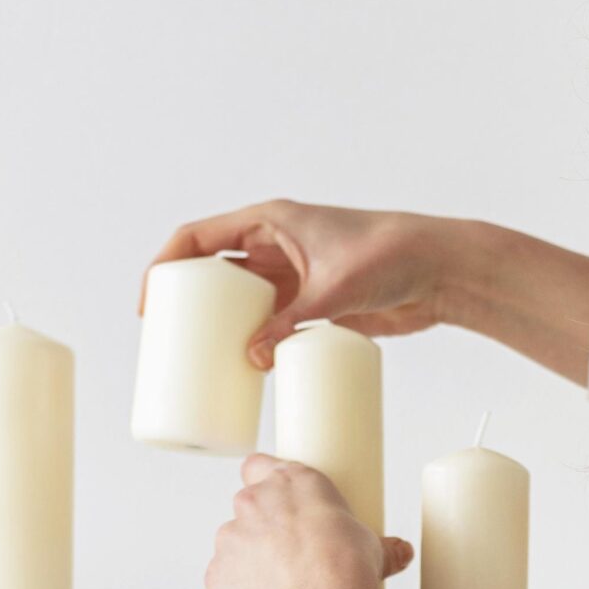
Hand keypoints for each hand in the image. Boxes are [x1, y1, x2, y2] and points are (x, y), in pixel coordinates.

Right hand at [140, 201, 459, 370]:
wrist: (438, 271)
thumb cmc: (390, 257)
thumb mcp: (333, 291)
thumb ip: (291, 323)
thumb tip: (251, 359)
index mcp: (269, 221)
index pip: (199, 237)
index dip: (167, 266)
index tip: (150, 303)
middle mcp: (275, 245)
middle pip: (215, 272)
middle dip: (189, 303)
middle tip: (169, 342)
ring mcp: (294, 276)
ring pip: (242, 301)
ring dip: (221, 325)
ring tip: (199, 361)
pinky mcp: (314, 304)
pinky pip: (273, 323)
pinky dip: (256, 341)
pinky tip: (244, 367)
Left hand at [206, 455, 414, 588]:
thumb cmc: (344, 567)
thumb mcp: (373, 549)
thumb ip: (382, 548)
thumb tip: (400, 552)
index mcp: (291, 482)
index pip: (260, 465)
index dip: (266, 480)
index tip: (281, 499)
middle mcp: (254, 501)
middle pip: (248, 505)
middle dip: (264, 527)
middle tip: (292, 553)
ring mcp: (231, 535)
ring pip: (235, 544)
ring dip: (251, 560)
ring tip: (283, 585)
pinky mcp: (217, 573)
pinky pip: (224, 580)